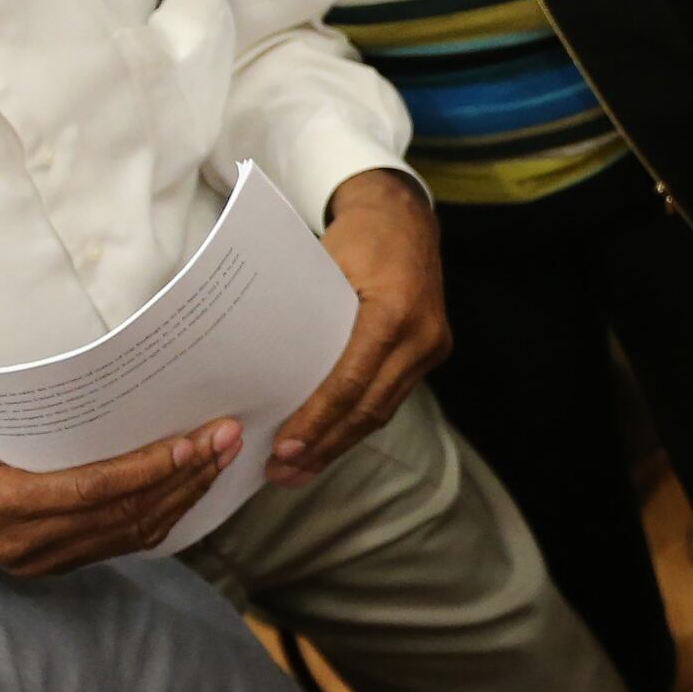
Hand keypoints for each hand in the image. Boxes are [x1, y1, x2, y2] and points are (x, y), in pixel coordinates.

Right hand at [0, 416, 243, 576]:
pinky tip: (190, 484)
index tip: (198, 439)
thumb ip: (44, 421)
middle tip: (229, 438)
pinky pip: (118, 544)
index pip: (93, 490)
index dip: (152, 467)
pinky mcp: (49, 569)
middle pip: (123, 515)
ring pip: (129, 534)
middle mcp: (19, 545)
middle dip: (184, 477)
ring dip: (183, 495)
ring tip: (221, 456)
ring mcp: (36, 564)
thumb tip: (125, 391)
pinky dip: (160, 514)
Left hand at [272, 169, 449, 477]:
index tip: (284, 449)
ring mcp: (432, 347)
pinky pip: (391, 398)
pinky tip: (329, 442)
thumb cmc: (357, 237)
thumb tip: (260, 372)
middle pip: (369, 407)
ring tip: (299, 470)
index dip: (317, 420)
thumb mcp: (323, 267)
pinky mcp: (430, 354)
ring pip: (382, 410)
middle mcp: (422, 334)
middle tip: (283, 473)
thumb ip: (303, 317)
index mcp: (395, 309)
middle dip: (325, 445)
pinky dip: (358, 422)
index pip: (352, 380)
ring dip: (340, 443)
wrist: (406, 218)